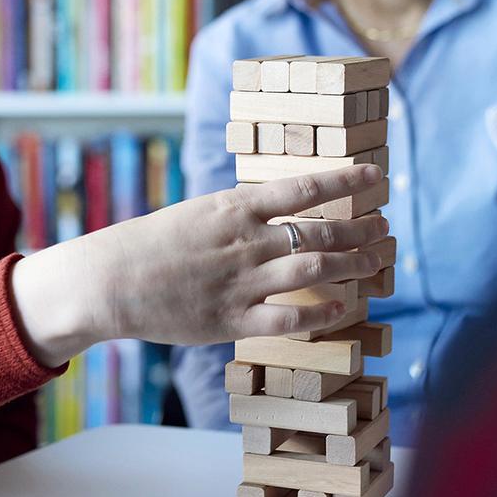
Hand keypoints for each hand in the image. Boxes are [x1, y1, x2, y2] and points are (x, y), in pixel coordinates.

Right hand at [11, 164, 386, 366]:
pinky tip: (342, 307)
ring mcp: (240, 281)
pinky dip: (322, 313)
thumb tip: (281, 211)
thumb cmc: (153, 242)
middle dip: (359, 230)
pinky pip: (289, 318)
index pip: (303, 188)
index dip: (345, 182)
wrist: (112, 280)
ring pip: (313, 269)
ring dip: (352, 265)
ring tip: (375, 262)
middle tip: (383, 229)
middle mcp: (244, 241)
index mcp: (233, 208)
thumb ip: (241, 214)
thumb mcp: (199, 212)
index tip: (375, 177)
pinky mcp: (232, 319)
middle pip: (318, 231)